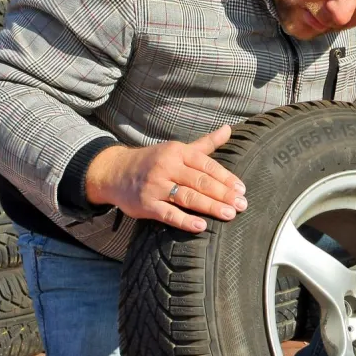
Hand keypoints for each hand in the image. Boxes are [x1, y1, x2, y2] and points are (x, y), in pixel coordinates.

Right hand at [84, 125, 246, 233]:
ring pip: (187, 197)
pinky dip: (185, 220)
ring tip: (229, 214)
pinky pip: (168, 213)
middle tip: (241, 205)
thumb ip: (205, 143)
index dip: (226, 178)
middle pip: (200, 181)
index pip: (207, 165)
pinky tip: (201, 226)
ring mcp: (155, 186)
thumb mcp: (178, 149)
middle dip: (223, 194)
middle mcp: (167, 166)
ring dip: (210, 206)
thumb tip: (228, 129)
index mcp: (178, 152)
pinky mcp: (145, 204)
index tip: (242, 190)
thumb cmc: (153, 161)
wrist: (114, 172)